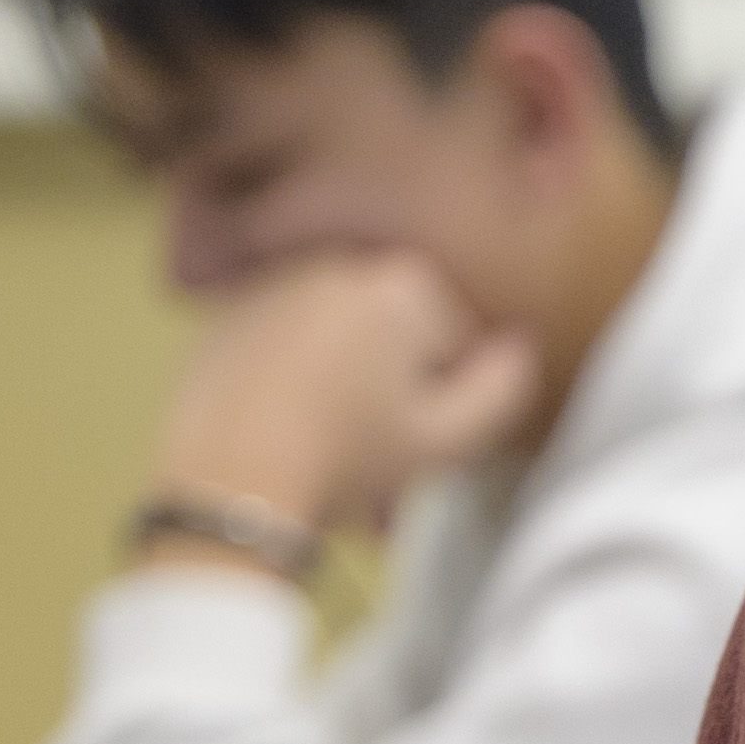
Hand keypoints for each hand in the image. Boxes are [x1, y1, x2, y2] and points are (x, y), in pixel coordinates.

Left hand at [148, 250, 539, 543]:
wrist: (232, 476)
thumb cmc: (348, 458)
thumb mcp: (452, 439)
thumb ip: (502, 388)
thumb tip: (517, 351)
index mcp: (401, 287)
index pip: (458, 336)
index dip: (452, 392)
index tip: (426, 430)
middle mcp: (337, 268)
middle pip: (394, 328)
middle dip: (395, 376)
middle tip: (383, 441)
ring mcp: (275, 287)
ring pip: (338, 334)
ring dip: (347, 375)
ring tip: (333, 437)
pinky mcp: (227, 317)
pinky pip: (284, 343)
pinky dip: (293, 375)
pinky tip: (290, 425)